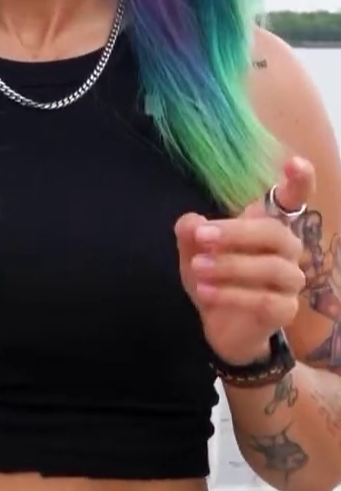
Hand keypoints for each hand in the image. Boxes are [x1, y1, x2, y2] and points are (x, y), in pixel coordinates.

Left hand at [174, 157, 311, 365]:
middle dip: (236, 233)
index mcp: (267, 226)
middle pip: (274, 232)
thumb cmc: (215, 278)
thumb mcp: (194, 254)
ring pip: (272, 267)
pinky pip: (266, 300)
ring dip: (230, 266)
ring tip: (198, 268)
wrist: (221, 327)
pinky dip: (233, 294)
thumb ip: (190, 234)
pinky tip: (205, 292)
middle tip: (202, 237)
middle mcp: (287, 249)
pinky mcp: (286, 310)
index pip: (294, 199)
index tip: (293, 163)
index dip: (300, 181)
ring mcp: (291, 281)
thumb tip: (191, 222)